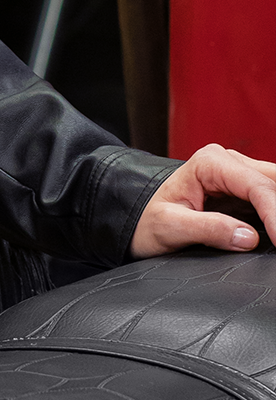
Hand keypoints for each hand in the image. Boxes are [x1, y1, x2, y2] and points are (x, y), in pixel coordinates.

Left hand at [130, 144, 275, 256]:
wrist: (138, 220)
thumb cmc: (148, 220)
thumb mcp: (169, 227)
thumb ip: (208, 229)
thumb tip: (248, 237)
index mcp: (209, 163)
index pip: (255, 185)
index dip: (274, 214)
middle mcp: (227, 162)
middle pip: (272, 181)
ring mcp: (237, 176)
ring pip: (274, 187)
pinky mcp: (243, 193)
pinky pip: (269, 199)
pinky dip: (274, 213)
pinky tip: (275, 233)